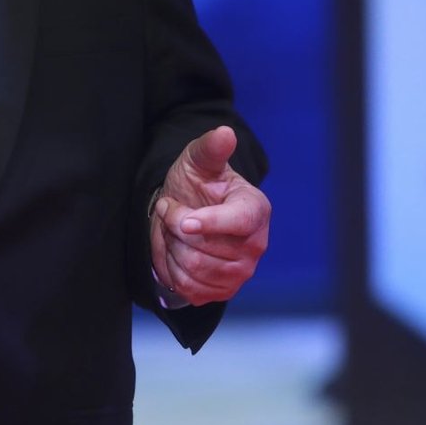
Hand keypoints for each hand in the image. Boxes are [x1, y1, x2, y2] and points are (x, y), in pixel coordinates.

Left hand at [149, 125, 270, 305]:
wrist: (186, 212)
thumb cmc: (197, 183)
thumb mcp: (199, 161)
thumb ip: (211, 148)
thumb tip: (225, 133)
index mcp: (255, 210)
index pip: (239, 223)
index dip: (210, 223)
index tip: (186, 221)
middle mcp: (255, 245)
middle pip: (204, 249)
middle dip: (175, 226)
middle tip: (170, 208)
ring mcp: (241, 272)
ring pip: (193, 269)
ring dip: (171, 247)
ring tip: (173, 228)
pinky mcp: (223, 291)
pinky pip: (189, 288)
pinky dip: (172, 270)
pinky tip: (175, 251)